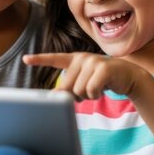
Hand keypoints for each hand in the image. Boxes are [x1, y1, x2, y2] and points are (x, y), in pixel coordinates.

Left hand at [23, 53, 140, 99]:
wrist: (127, 76)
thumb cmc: (102, 80)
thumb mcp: (83, 82)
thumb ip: (69, 88)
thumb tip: (53, 97)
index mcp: (74, 59)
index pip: (54, 59)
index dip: (39, 59)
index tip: (25, 59)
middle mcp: (82, 58)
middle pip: (67, 86)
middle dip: (75, 95)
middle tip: (87, 91)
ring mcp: (92, 61)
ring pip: (79, 90)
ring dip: (88, 96)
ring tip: (96, 87)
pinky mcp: (103, 68)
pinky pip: (91, 90)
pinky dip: (96, 95)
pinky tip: (103, 89)